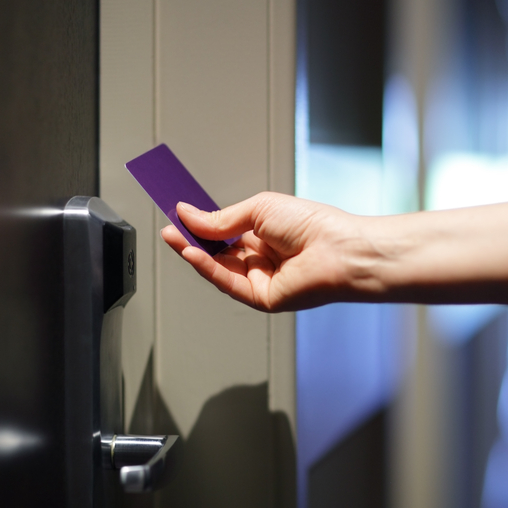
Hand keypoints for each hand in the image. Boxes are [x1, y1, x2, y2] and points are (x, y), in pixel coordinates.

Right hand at [160, 192, 376, 311]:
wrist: (338, 250)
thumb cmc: (312, 225)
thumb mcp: (259, 210)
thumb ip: (221, 219)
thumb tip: (189, 216)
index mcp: (266, 234)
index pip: (225, 230)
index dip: (201, 223)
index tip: (179, 212)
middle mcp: (262, 258)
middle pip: (218, 251)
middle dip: (192, 238)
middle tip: (169, 225)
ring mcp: (261, 279)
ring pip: (219, 268)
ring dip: (193, 252)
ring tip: (172, 235)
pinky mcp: (261, 298)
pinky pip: (227, 282)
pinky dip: (207, 268)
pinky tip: (191, 253)